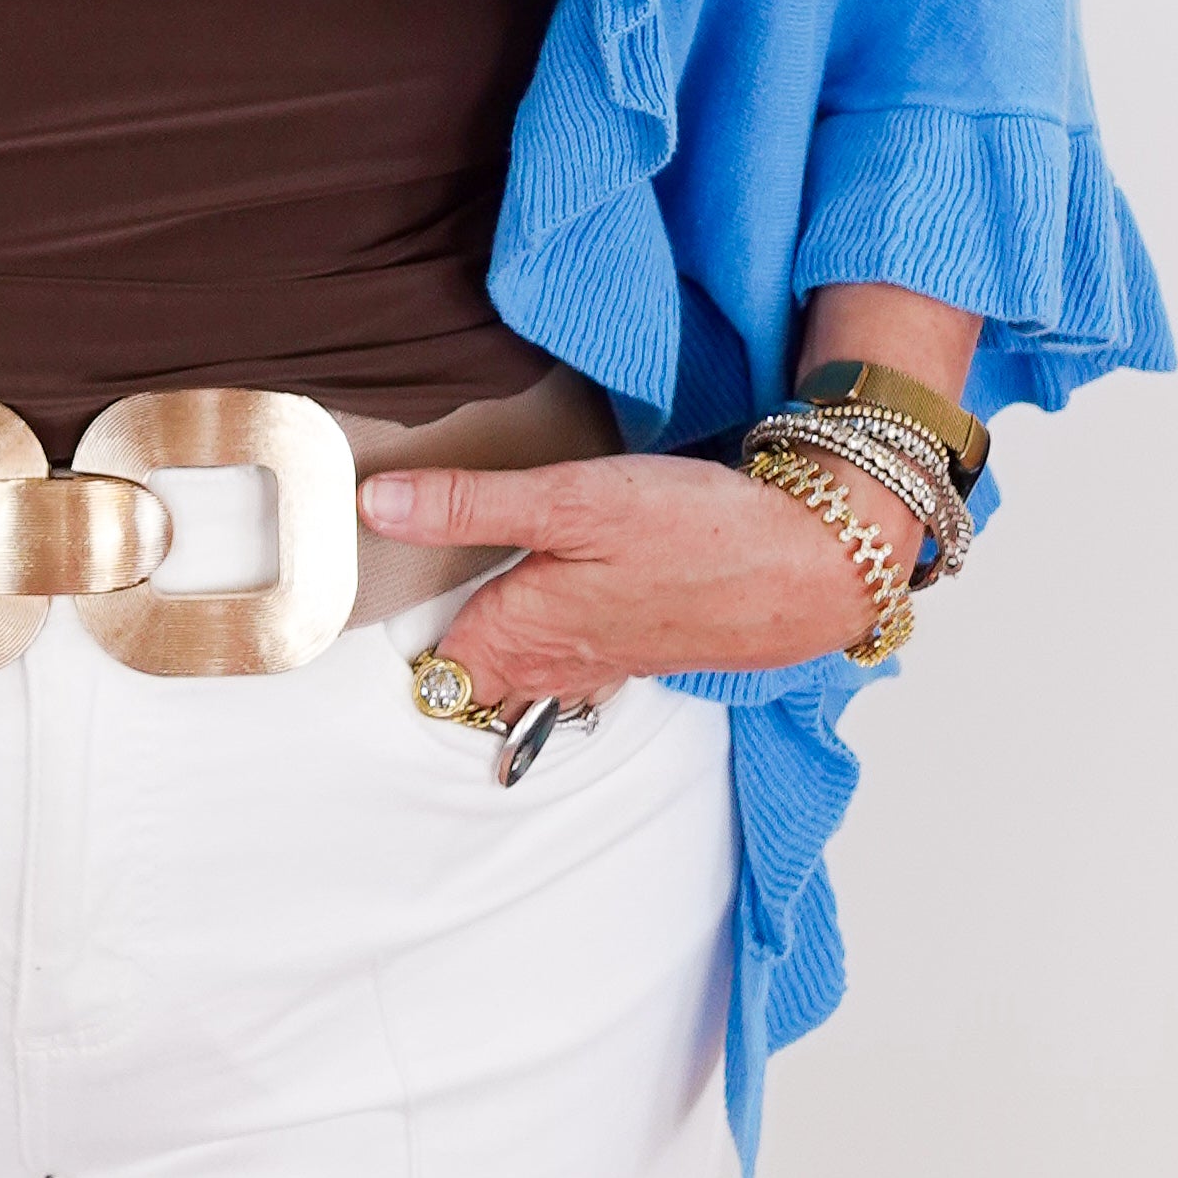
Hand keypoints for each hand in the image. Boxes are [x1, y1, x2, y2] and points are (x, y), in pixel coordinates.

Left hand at [356, 449, 912, 711]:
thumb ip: (470, 504)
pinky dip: (561, 643)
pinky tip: (565, 612)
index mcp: (525, 633)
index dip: (403, 648)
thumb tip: (376, 506)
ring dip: (501, 652)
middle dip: (444, 660)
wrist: (812, 562)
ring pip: (534, 672)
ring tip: (466, 623)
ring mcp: (611, 658)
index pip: (438, 672)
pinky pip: (585, 660)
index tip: (364, 613)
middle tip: (404, 613)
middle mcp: (562, 661)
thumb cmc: (694, 531)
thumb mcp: (569, 498)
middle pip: (482, 679)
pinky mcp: (652, 641)